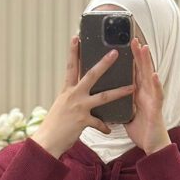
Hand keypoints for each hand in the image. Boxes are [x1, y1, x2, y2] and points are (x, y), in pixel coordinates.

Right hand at [31, 37, 134, 157]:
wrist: (47, 141)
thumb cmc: (54, 125)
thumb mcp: (61, 106)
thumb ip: (72, 99)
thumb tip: (78, 95)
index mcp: (67, 90)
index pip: (71, 67)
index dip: (73, 52)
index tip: (77, 38)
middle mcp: (73, 96)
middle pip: (91, 75)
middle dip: (104, 63)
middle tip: (115, 52)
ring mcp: (79, 107)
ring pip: (103, 97)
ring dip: (119, 91)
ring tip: (132, 87)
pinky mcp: (83, 121)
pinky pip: (99, 123)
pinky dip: (104, 127)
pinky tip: (109, 129)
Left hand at [124, 37, 169, 153]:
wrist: (152, 146)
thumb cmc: (141, 131)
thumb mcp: (127, 114)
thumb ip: (119, 104)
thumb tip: (106, 100)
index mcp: (138, 93)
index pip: (133, 72)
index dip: (130, 59)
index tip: (124, 45)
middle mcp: (146, 93)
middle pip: (141, 69)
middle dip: (137, 53)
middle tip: (132, 37)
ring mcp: (153, 99)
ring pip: (150, 77)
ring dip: (148, 62)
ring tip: (144, 48)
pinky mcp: (157, 109)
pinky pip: (157, 95)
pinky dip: (157, 84)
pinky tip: (154, 75)